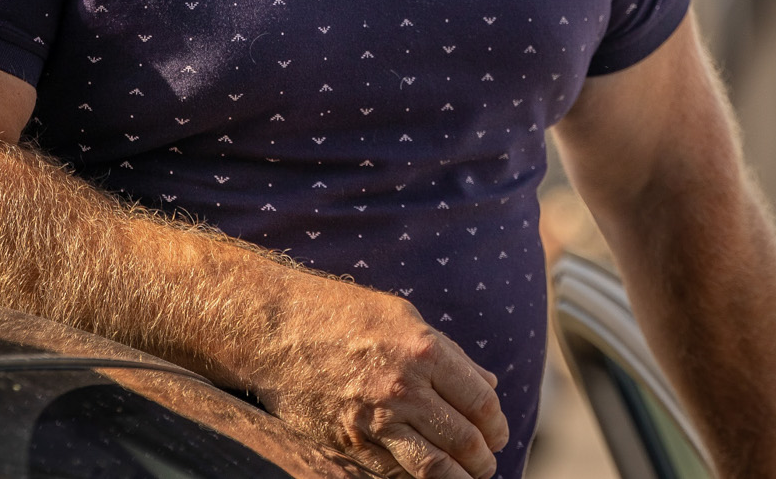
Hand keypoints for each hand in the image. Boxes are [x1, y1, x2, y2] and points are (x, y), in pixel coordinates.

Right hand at [241, 274, 509, 478]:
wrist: (277, 329)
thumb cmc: (342, 314)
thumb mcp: (403, 317)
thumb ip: (450, 354)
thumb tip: (488, 383)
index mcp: (425, 351)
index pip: (481, 401)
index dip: (497, 424)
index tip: (498, 433)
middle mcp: (404, 388)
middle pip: (463, 440)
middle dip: (483, 459)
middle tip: (487, 463)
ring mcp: (375, 420)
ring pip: (433, 468)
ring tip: (466, 478)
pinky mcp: (348, 443)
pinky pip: (392, 473)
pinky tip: (424, 476)